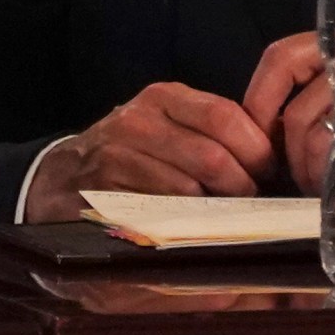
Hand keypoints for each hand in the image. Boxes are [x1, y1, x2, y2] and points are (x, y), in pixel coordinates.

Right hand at [22, 83, 276, 221]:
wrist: (61, 181)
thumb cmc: (133, 157)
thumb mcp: (169, 128)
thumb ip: (215, 135)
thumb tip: (273, 162)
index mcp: (163, 99)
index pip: (226, 116)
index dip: (257, 152)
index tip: (268, 177)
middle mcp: (136, 122)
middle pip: (211, 157)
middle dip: (240, 192)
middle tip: (248, 210)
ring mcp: (115, 159)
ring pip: (187, 192)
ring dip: (212, 216)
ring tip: (218, 224)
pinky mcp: (101, 197)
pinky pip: (158, 219)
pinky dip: (181, 233)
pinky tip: (184, 235)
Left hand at [242, 33, 334, 193]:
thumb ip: (327, 104)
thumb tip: (273, 134)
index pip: (283, 57)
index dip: (259, 94)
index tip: (254, 132)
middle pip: (296, 111)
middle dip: (289, 154)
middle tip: (302, 179)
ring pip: (319, 137)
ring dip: (314, 172)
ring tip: (330, 188)